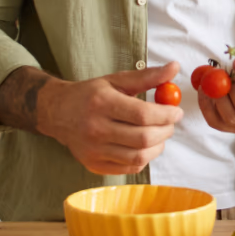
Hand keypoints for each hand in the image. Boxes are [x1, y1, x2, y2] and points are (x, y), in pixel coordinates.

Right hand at [35, 62, 182, 174]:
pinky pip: (130, 167)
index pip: (143, 114)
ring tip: (159, 134)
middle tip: (170, 123)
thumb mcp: (117, 80)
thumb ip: (148, 76)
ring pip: (139, 156)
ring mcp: (93, 151)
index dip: (166, 114)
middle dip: (166, 131)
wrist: (57, 113)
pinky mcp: (94, 165)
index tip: (177, 112)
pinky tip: (144, 145)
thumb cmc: (91, 94)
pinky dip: (144, 158)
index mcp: (101, 103)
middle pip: (143, 138)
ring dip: (158, 146)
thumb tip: (175, 67)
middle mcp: (95, 129)